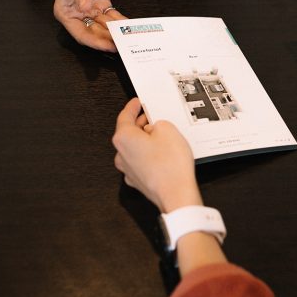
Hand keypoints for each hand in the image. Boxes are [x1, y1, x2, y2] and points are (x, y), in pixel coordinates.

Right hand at [52, 0, 126, 51]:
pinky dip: (120, 21)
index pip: (81, 34)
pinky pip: (111, 16)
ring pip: (104, 27)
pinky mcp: (100, 4)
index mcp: (65, 12)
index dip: (95, 42)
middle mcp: (77, 14)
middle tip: (123, 44)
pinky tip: (130, 25)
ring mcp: (89, 10)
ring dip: (115, 32)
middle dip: (108, 39)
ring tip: (129, 37)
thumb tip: (84, 9)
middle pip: (94, 33)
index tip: (108, 46)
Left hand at [112, 98, 201, 212]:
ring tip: (162, 137)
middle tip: (152, 117)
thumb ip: (158, 124)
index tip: (136, 103)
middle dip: (140, 124)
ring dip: (145, 141)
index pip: (124, 116)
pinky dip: (148, 155)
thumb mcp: (168, 129)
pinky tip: (162, 154)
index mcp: (123, 138)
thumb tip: (155, 129)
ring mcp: (128, 169)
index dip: (132, 107)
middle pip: (128, 133)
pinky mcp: (137, 180)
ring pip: (135, 148)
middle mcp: (121, 154)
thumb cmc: (170, 166)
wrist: (175, 194)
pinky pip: (140, 161)